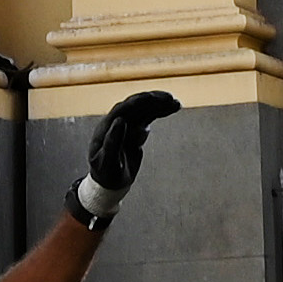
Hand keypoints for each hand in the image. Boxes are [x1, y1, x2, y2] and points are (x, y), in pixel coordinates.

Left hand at [72, 90, 180, 224]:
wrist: (110, 182)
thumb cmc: (106, 174)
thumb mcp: (107, 162)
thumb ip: (112, 142)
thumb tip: (120, 120)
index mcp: (106, 127)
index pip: (122, 109)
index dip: (136, 103)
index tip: (152, 99)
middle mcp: (116, 121)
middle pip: (135, 105)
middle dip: (152, 100)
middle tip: (168, 99)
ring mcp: (127, 124)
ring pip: (144, 109)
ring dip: (159, 104)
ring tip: (175, 103)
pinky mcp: (136, 129)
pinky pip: (149, 116)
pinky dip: (161, 111)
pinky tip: (172, 108)